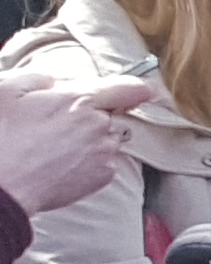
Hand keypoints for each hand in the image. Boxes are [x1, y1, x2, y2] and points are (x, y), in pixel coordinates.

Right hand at [0, 73, 147, 216]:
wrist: (3, 185)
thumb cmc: (2, 136)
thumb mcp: (8, 90)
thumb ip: (38, 78)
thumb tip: (53, 81)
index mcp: (81, 100)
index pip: (128, 88)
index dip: (136, 88)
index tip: (143, 90)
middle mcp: (100, 125)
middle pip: (109, 115)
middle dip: (91, 117)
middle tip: (58, 126)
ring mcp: (104, 153)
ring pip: (106, 140)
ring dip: (91, 141)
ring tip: (56, 148)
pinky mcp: (102, 177)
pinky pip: (103, 163)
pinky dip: (89, 163)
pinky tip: (61, 165)